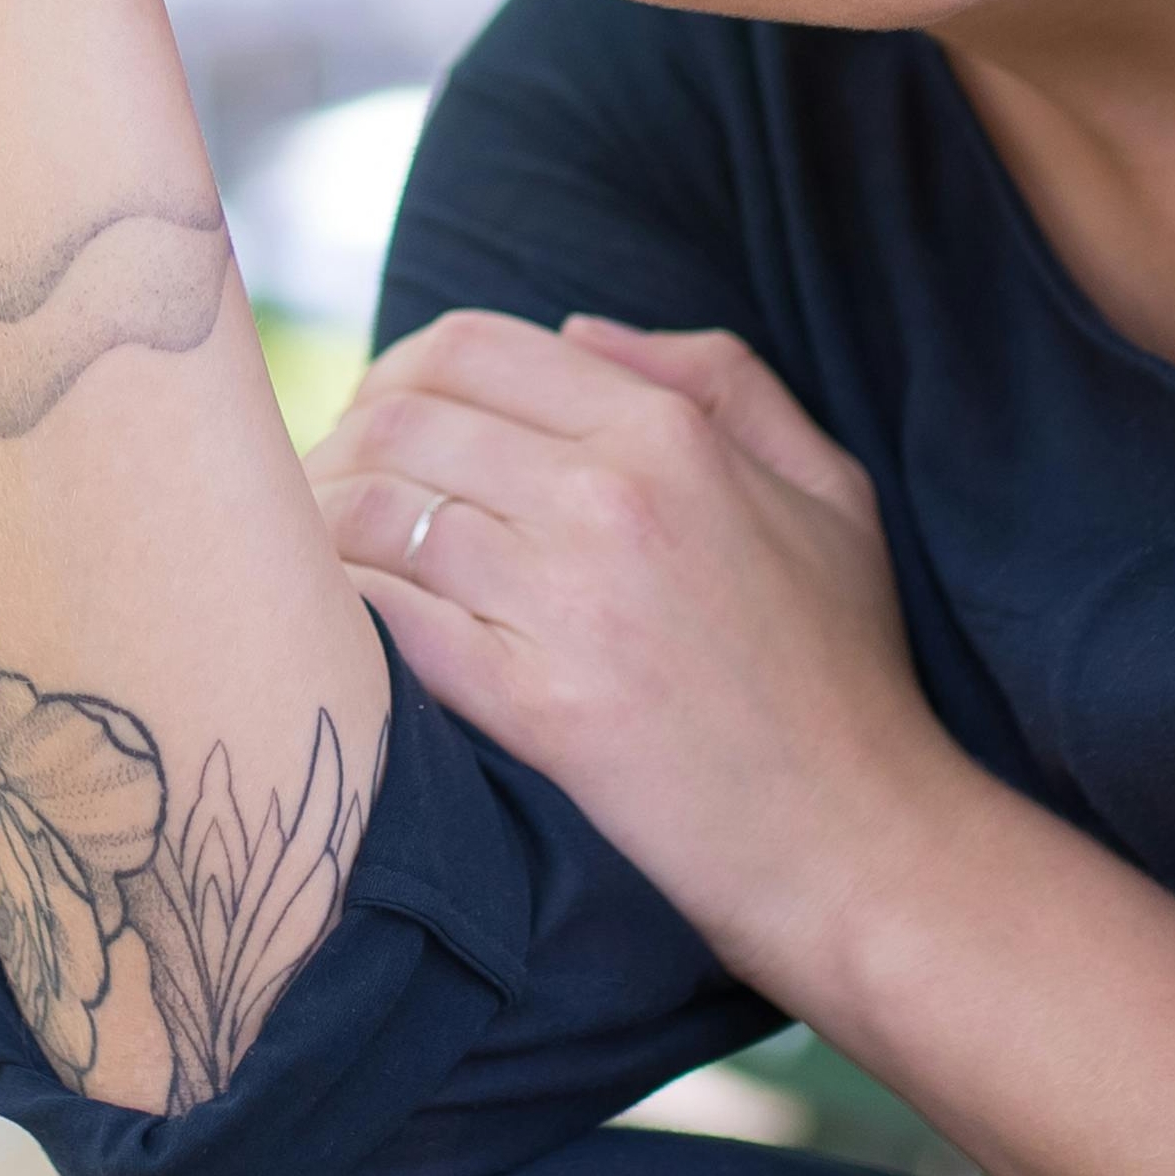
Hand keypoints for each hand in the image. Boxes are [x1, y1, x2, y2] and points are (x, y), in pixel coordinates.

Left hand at [308, 311, 977, 992]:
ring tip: (315, 562)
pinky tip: (338, 629)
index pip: (468, 348)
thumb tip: (582, 334)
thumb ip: (723, 382)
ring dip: (322, 530)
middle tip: (330, 496)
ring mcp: (569, 602)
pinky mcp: (536, 706)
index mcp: (671, 433)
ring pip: (372, 514)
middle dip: (339, 446)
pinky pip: (384, 619)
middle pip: (398, 420)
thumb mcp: (830, 490)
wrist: (859, 841)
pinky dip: (339, 611)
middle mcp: (611, 498)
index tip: (383, 426)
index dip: (397, 373)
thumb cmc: (846, 672)